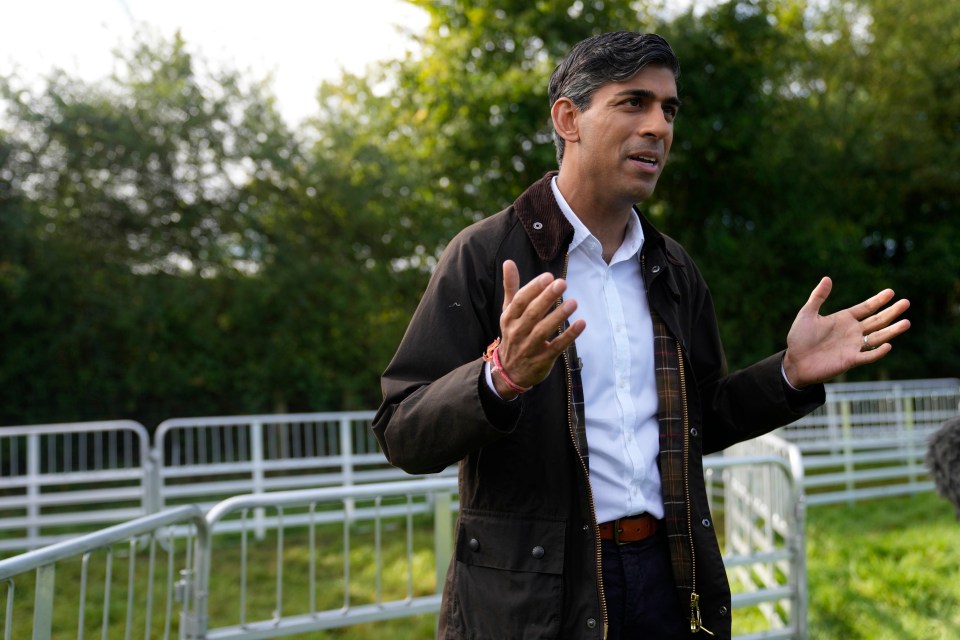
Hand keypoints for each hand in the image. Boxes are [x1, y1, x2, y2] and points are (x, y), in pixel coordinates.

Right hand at [492, 260, 585, 398]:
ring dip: (558, 316)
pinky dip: (569, 336)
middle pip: (532, 313)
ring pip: (543, 330)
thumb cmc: (513, 334)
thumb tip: (508, 262)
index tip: (547, 277)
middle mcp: (517, 332)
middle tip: (562, 283)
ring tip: (573, 302)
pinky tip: (581, 324)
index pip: (520, 301)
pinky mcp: (543, 359)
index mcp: (509, 318)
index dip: (533, 289)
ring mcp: (530, 347)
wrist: (510, 372)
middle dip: (547, 298)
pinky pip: (557, 347)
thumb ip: (511, 287)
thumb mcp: (508, 312)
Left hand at [782, 277, 910, 387]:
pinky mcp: (850, 360)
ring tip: (907, 322)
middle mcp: (852, 332)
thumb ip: (818, 297)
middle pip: (877, 321)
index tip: (891, 292)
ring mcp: (853, 346)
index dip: (878, 300)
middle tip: (906, 302)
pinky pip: (868, 356)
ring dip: (892, 331)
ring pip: (877, 337)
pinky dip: (878, 352)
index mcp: (844, 319)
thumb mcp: (807, 314)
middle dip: (891, 312)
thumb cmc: (799, 338)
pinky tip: (888, 345)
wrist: (794, 362)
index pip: (866, 308)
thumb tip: (827, 278)